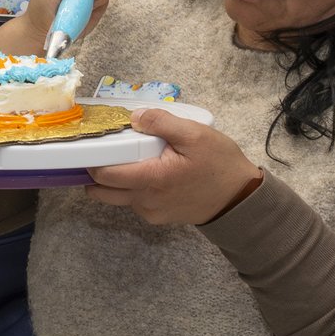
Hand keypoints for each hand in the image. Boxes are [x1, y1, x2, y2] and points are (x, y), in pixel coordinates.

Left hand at [84, 108, 261, 226]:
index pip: (103, 175)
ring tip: (132, 159)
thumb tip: (135, 117)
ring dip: (116, 181)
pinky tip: (148, 172)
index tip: (94, 144)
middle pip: (102, 192)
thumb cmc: (220, 165)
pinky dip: (133, 188)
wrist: (240, 198)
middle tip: (106, 152)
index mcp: (151, 180)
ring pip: (118, 198)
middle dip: (96, 173)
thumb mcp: (195, 134)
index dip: (93, 159)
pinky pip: (135, 203)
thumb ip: (162, 123)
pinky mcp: (159, 218)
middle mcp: (145, 201)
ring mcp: (151, 213)